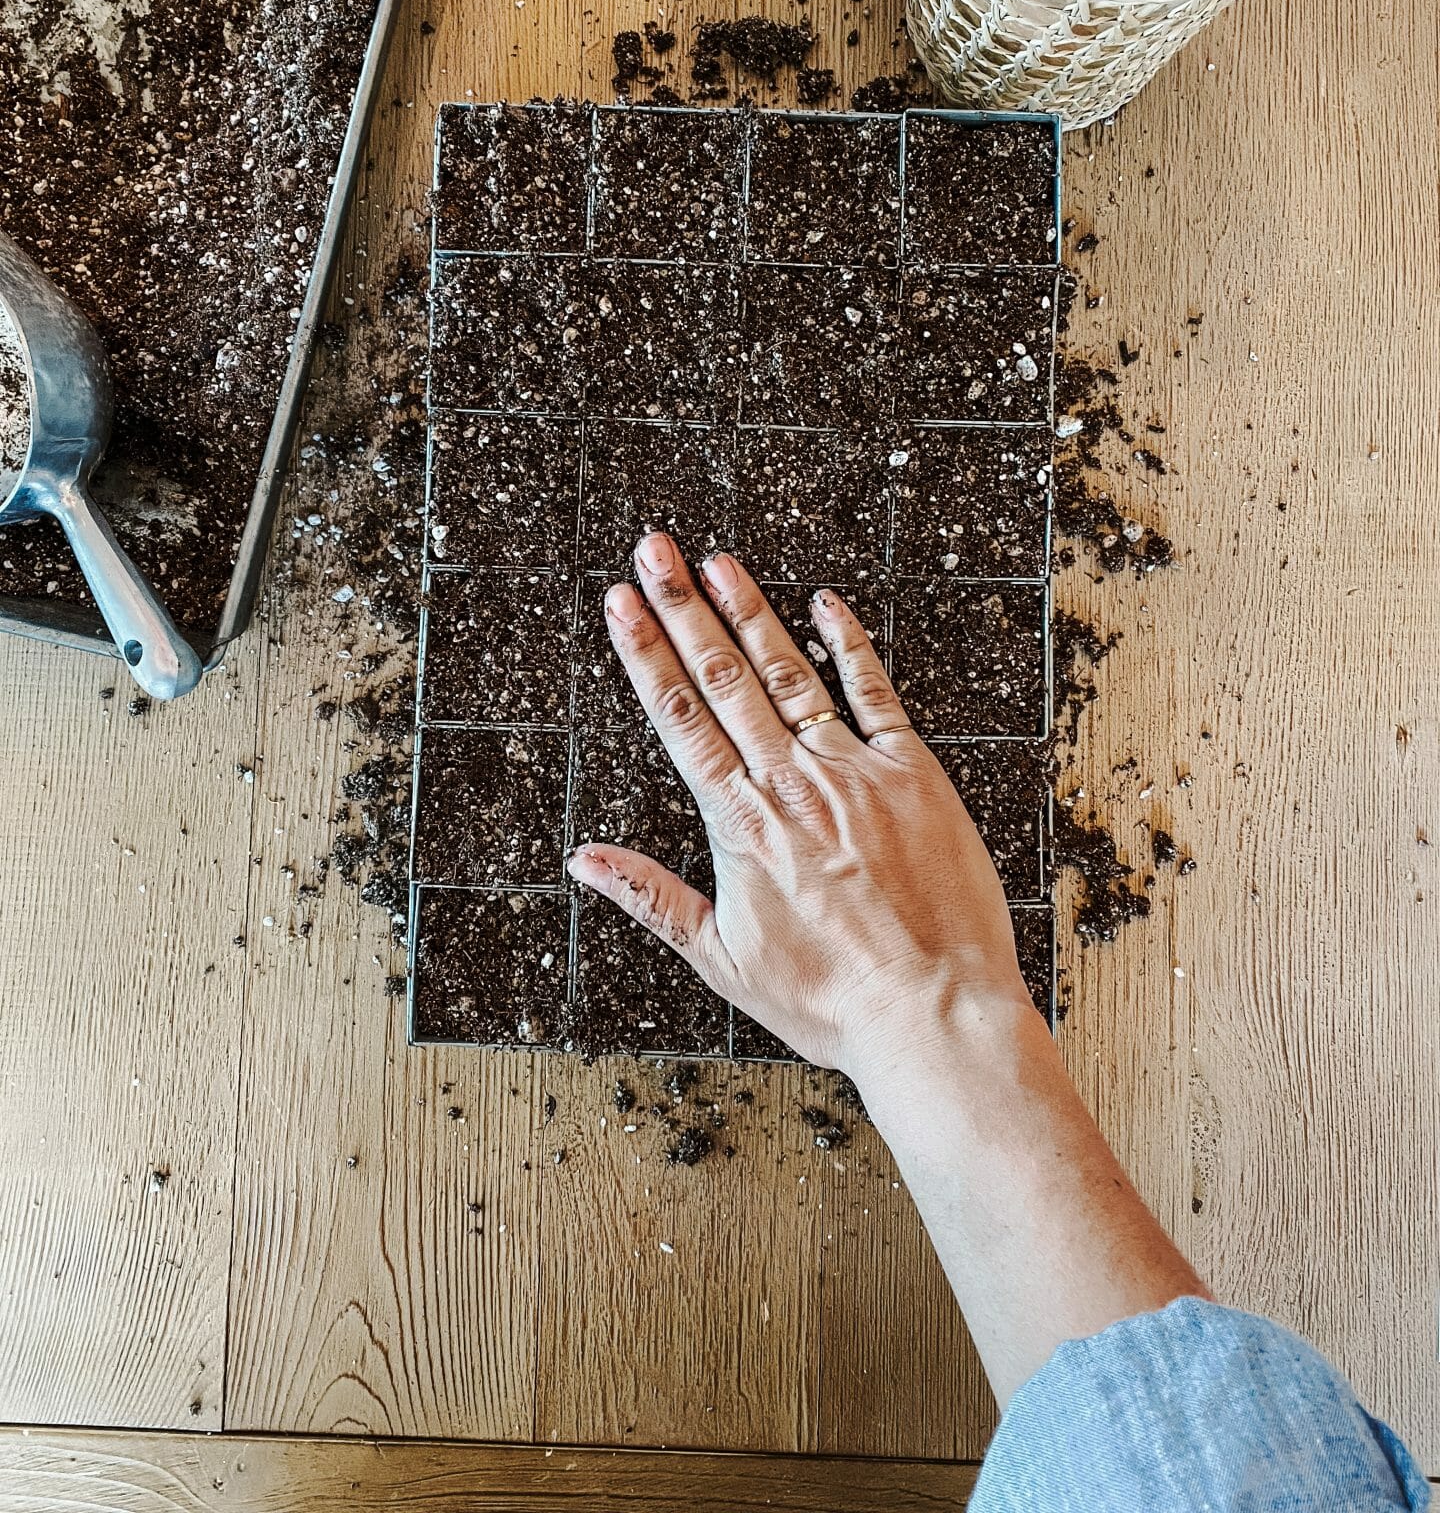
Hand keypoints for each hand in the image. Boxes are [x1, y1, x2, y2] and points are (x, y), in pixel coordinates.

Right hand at [567, 533, 1036, 1080]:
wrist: (933, 1012)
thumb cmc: (832, 999)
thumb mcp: (722, 959)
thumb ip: (651, 897)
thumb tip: (584, 860)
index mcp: (742, 825)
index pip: (680, 720)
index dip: (645, 655)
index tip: (621, 604)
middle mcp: (792, 784)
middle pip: (724, 679)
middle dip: (682, 608)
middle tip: (653, 551)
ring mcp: (853, 772)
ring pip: (789, 674)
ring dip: (749, 613)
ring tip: (716, 562)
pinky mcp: (912, 773)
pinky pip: (874, 693)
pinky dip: (848, 644)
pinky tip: (823, 603)